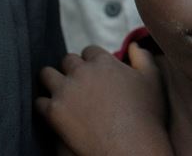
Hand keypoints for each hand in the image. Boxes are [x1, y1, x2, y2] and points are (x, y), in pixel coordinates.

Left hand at [37, 45, 172, 155]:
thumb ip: (143, 57)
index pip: (89, 51)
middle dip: (72, 69)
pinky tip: (52, 111)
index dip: (92, 62)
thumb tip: (133, 45)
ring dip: (53, 80)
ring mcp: (65, 91)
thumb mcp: (153, 80)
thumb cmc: (146, 116)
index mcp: (104, 62)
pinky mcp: (54, 112)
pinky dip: (44, 105)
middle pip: (67, 60)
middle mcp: (82, 71)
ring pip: (47, 74)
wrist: (131, 148)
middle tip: (78, 83)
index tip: (96, 73)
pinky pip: (39, 101)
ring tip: (59, 92)